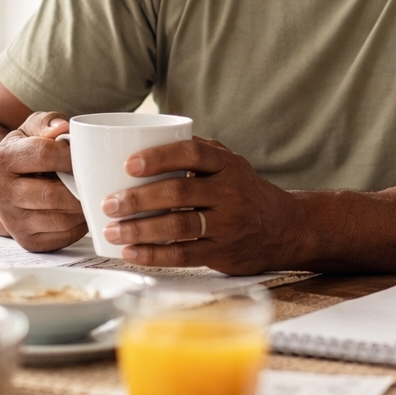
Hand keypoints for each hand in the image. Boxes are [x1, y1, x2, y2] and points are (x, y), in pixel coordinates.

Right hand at [0, 111, 87, 251]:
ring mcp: (12, 221)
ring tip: (93, 195)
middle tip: (98, 180)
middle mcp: (1, 193)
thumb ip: (47, 122)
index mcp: (2, 159)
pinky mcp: (27, 241)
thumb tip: (63, 127)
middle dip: (81, 187)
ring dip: (84, 209)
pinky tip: (82, 211)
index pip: (45, 155)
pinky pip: (63, 236)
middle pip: (54, 194)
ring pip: (61, 219)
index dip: (72, 155)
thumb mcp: (29, 130)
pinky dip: (80, 225)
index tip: (87, 155)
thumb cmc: (23, 154)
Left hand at [99, 137, 304, 274]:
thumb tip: (143, 139)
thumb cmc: (245, 191)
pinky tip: (131, 252)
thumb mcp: (230, 164)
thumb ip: (196, 152)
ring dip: (140, 229)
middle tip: (109, 203)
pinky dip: (154, 255)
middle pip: (178, 192)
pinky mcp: (223, 252)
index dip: (159, 158)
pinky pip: (184, 254)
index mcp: (227, 164)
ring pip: (178, 225)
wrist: (286, 227)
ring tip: (112, 230)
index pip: (191, 153)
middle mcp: (230, 192)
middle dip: (138, 199)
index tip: (128, 164)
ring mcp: (228, 224)